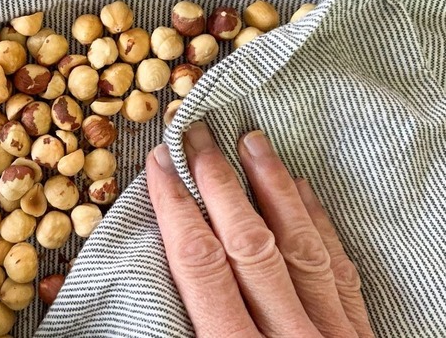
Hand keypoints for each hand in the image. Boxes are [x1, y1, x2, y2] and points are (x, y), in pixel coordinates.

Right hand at [146, 122, 372, 337]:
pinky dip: (319, 225)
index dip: (176, 205)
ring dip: (273, 187)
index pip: (198, 260)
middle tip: (199, 136)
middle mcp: (284, 335)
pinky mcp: (357, 335)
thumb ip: (168, 327)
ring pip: (299, 244)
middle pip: (248, 240)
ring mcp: (328, 333)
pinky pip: (339, 270)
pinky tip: (305, 192)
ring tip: (253, 143)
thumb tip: (95, 277)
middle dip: (218, 181)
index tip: (161, 164)